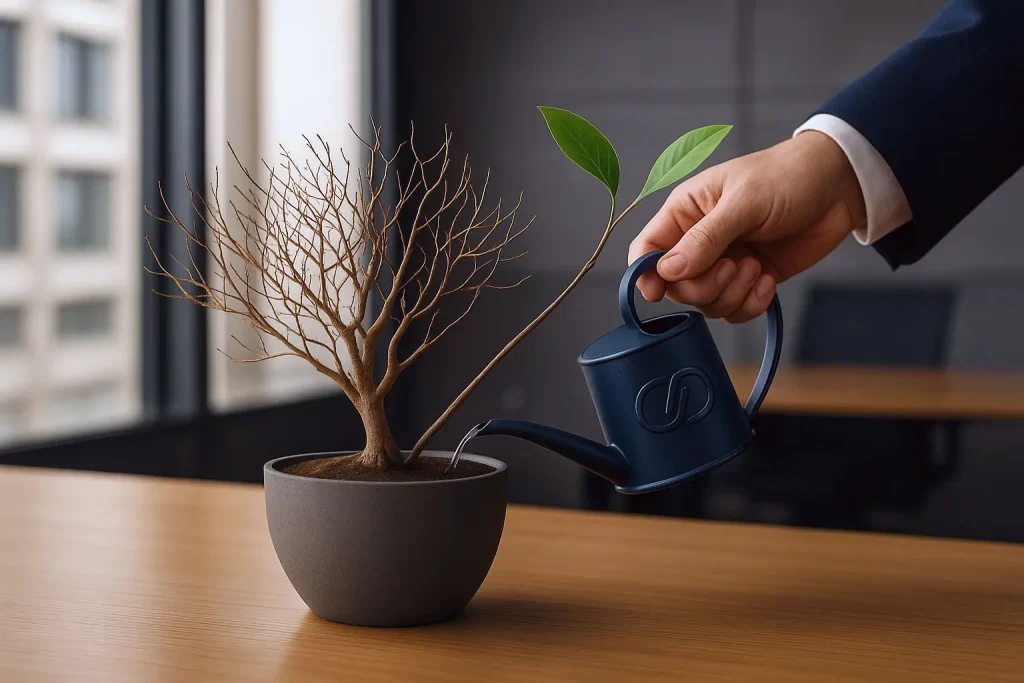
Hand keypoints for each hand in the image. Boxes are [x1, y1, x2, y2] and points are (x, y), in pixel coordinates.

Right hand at [628, 131, 865, 321]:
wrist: (839, 186)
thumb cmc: (786, 177)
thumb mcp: (743, 202)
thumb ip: (705, 238)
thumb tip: (667, 271)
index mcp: (685, 212)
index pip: (646, 250)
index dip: (645, 274)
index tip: (657, 291)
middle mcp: (698, 241)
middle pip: (677, 286)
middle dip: (705, 286)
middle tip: (735, 266)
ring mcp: (724, 262)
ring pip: (706, 303)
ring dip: (732, 295)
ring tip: (757, 268)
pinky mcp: (749, 279)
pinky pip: (735, 309)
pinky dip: (751, 304)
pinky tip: (768, 279)